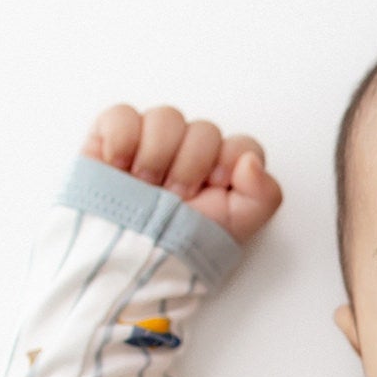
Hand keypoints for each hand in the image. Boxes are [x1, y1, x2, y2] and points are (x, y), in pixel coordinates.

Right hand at [82, 104, 282, 243]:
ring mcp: (152, 143)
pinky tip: (120, 168)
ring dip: (156, 156)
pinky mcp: (112, 137)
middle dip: (190, 167)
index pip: (241, 145)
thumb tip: (251, 162)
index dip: (229, 163)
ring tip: (145, 187)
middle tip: (176, 198)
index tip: (213, 188)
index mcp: (222, 171)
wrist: (128, 261)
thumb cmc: (180, 247)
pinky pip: (122, 115)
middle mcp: (190, 153)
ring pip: (167, 117)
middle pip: (205, 130)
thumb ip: (264, 195)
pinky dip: (122, 140)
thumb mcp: (236, 229)